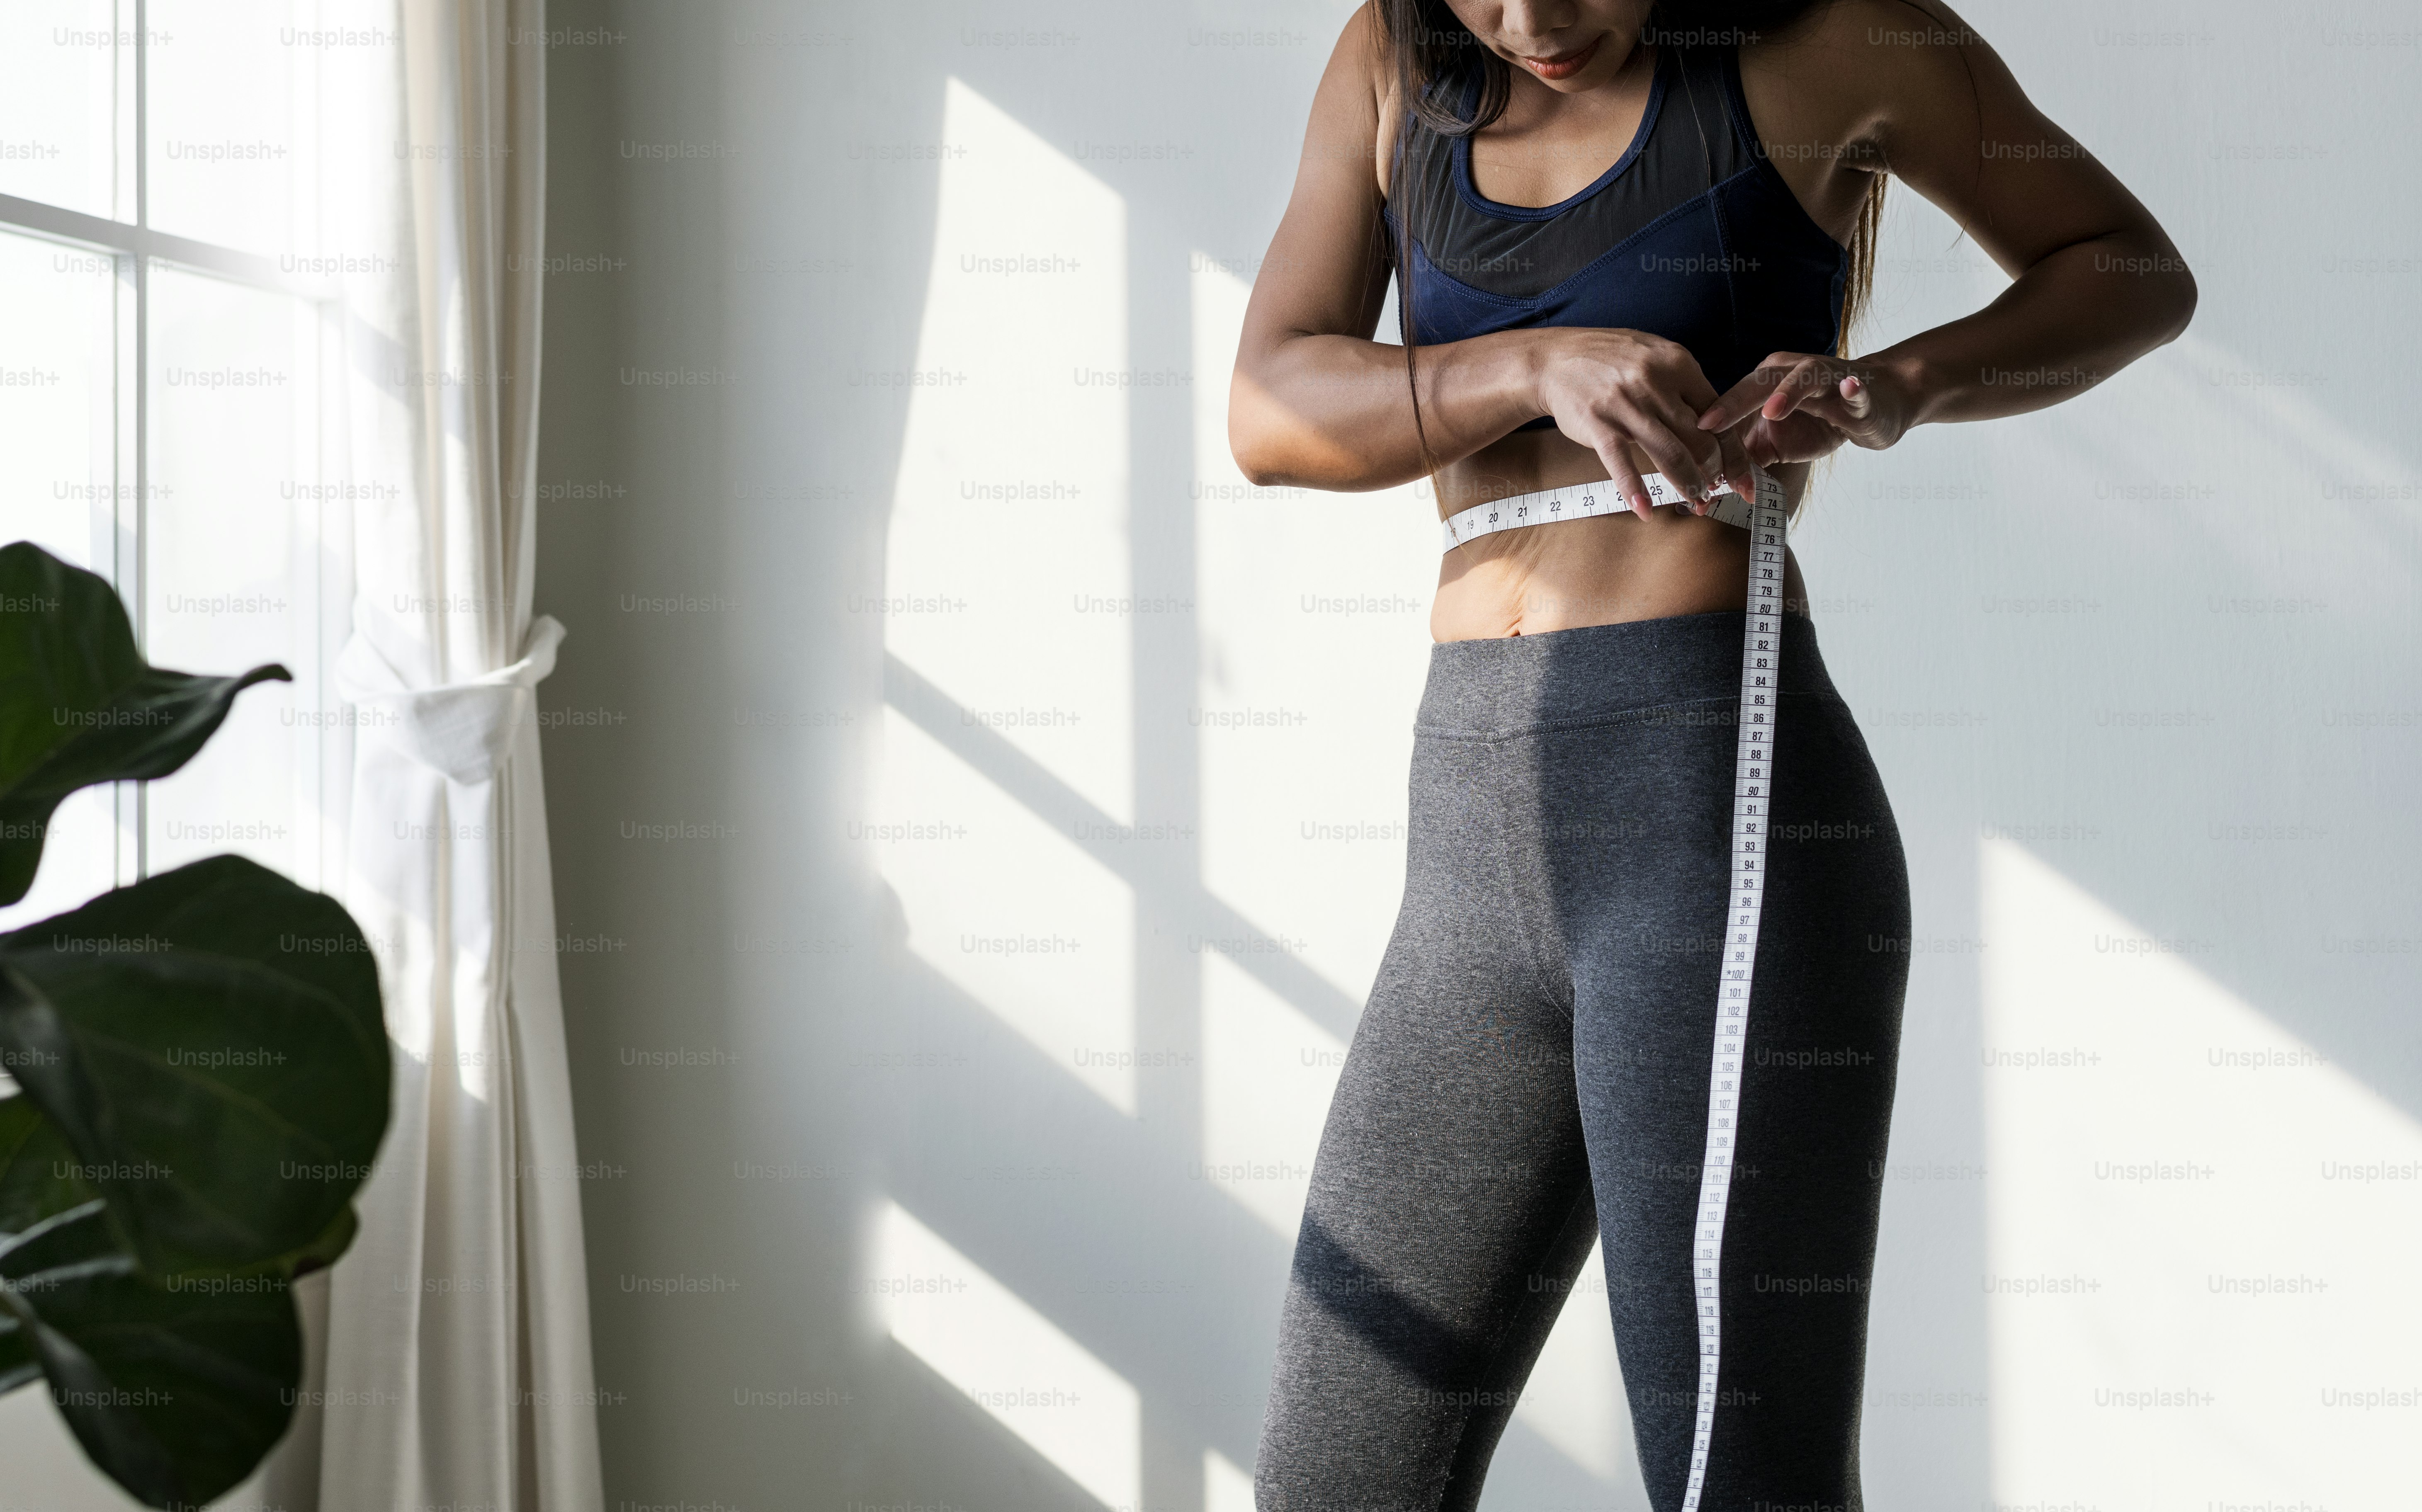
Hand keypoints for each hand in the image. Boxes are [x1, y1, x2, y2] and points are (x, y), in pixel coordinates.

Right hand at [1532, 328, 1755, 520]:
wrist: (1555, 359)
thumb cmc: (1610, 360)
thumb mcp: (1655, 356)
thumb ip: (1684, 385)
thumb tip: (1715, 422)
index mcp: (1678, 364)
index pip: (1718, 416)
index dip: (1732, 451)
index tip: (1741, 477)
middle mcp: (1656, 383)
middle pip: (1699, 439)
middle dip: (1714, 474)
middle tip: (1717, 495)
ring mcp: (1627, 405)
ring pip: (1670, 454)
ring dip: (1687, 485)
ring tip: (1696, 504)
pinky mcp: (1599, 424)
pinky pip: (1622, 463)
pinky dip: (1635, 490)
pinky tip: (1645, 510)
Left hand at [1696, 352, 1915, 469]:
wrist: (1874, 407)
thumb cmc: (1819, 421)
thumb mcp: (1775, 441)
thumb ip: (1744, 455)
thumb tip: (1707, 480)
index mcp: (1766, 383)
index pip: (1734, 402)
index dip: (1712, 426)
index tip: (1685, 445)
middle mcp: (1791, 372)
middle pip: (1757, 385)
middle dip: (1733, 405)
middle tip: (1708, 424)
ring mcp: (1826, 378)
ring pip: (1804, 377)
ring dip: (1788, 393)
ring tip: (1771, 411)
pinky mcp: (1858, 389)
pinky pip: (1855, 387)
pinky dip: (1851, 388)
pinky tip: (1849, 389)